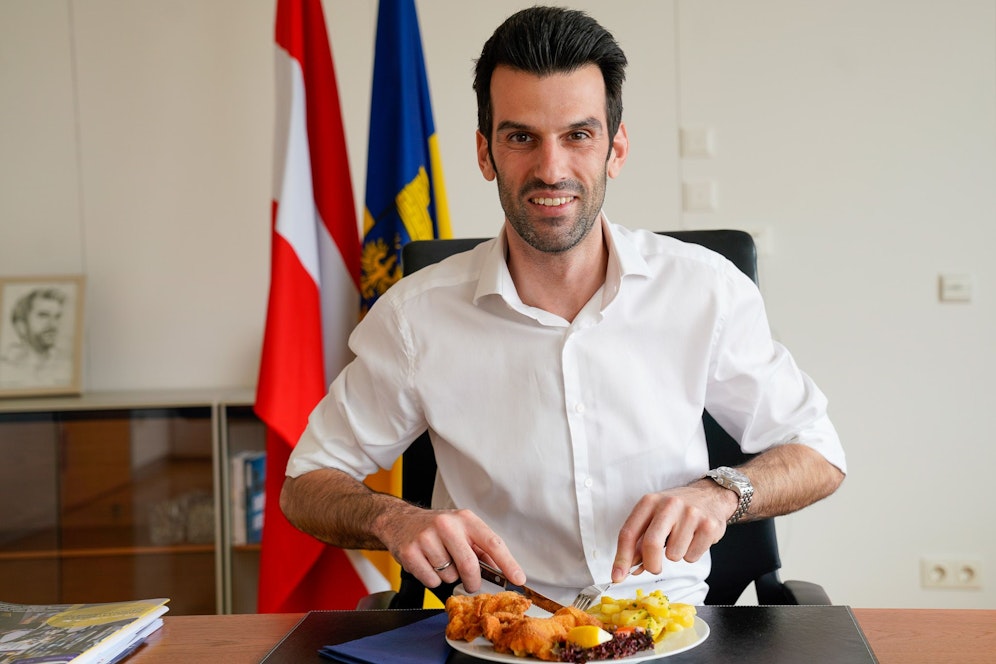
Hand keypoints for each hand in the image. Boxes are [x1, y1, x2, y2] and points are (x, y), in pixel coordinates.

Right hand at [376, 505, 525, 592]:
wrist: (399, 521)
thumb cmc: (436, 529)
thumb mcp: (462, 530)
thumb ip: (481, 549)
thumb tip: (502, 572)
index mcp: (465, 519)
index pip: (493, 543)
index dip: (508, 563)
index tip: (518, 579)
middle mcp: (447, 525)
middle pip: (470, 565)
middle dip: (473, 581)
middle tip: (471, 584)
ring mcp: (427, 537)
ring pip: (449, 575)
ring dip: (448, 577)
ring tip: (440, 562)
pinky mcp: (411, 551)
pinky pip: (431, 580)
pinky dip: (432, 579)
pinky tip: (427, 564)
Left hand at [611, 480, 734, 581]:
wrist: (710, 495)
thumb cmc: (676, 510)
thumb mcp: (653, 517)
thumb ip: (639, 543)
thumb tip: (628, 569)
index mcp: (649, 502)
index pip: (629, 533)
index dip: (621, 558)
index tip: (617, 577)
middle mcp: (669, 504)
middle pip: (651, 544)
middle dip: (650, 565)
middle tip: (654, 568)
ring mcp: (691, 514)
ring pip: (674, 555)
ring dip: (675, 556)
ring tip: (681, 541)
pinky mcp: (709, 526)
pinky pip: (692, 557)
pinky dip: (691, 555)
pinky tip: (694, 540)